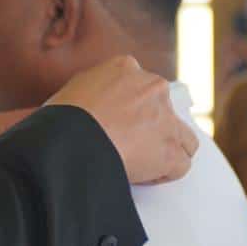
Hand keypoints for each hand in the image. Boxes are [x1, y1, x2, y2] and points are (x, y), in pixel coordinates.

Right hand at [47, 55, 197, 184]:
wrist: (71, 140)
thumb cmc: (62, 117)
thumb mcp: (73, 87)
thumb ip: (93, 88)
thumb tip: (93, 102)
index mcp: (125, 68)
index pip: (142, 87)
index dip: (133, 109)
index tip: (120, 124)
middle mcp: (152, 88)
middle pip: (165, 110)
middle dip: (152, 128)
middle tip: (128, 145)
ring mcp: (166, 119)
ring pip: (184, 138)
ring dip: (167, 150)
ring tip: (142, 163)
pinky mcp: (171, 150)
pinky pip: (181, 165)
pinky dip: (164, 174)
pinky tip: (142, 176)